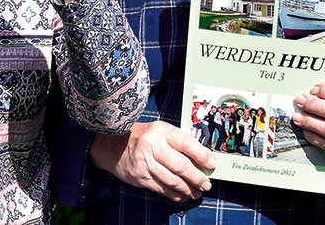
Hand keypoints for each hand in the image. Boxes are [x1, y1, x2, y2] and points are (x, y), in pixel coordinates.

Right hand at [90, 121, 216, 201]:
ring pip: (172, 180)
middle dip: (197, 177)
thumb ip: (177, 140)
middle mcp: (152, 146)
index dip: (201, 154)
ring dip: (188, 189)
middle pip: (180, 166)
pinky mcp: (140, 177)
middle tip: (206, 183)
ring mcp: (145, 163)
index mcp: (160, 131)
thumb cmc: (141, 136)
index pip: (185, 143)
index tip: (212, 163)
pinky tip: (183, 195)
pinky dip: (175, 194)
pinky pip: (161, 189)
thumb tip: (201, 156)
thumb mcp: (159, 130)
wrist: (112, 145)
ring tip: (198, 192)